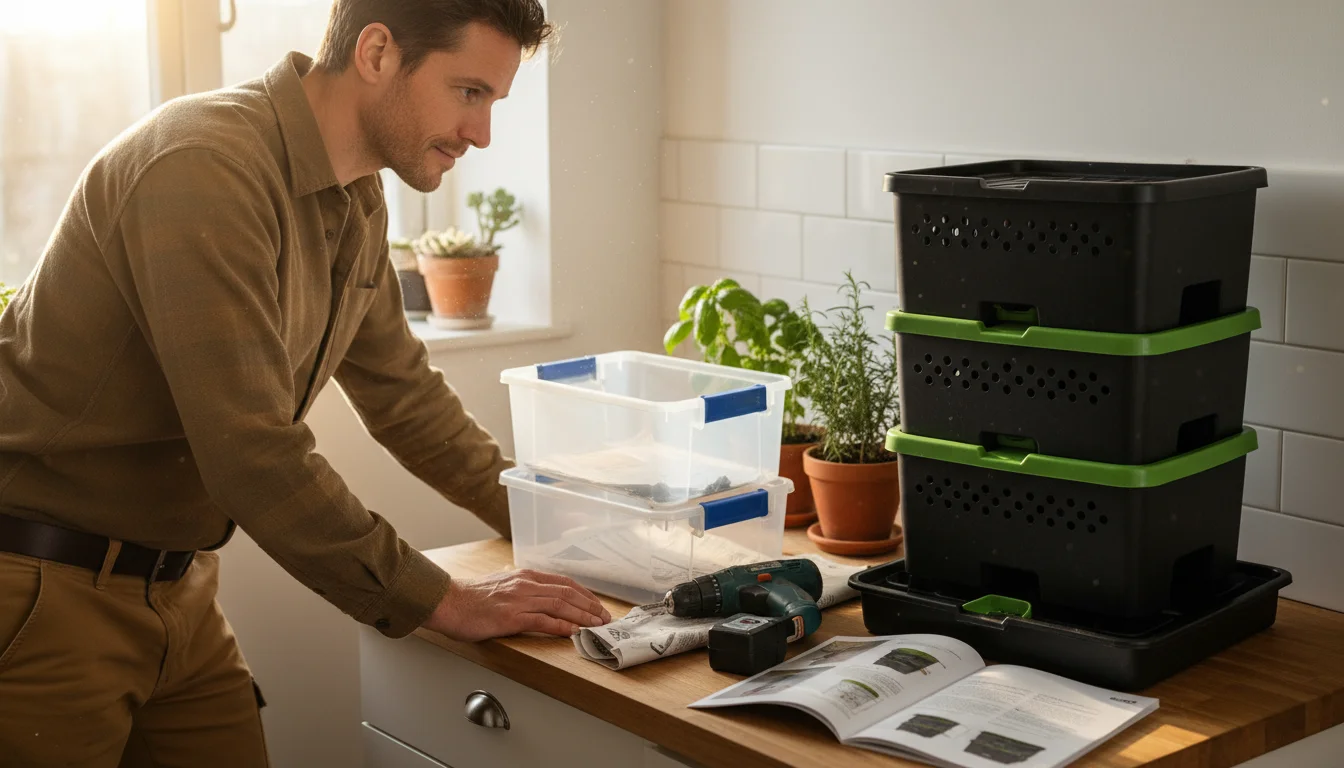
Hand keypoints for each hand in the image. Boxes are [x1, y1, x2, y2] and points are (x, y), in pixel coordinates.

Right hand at [423, 568, 611, 641]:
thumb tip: (533, 592)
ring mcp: (519, 600)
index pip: (563, 583)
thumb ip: (518, 587)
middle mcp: (525, 584)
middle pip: (567, 593)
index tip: (597, 605)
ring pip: (560, 605)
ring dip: (582, 616)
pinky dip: (561, 626)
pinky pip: (542, 620)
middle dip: (590, 606)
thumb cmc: (470, 598)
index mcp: (524, 576)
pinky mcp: (510, 617)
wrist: (447, 602)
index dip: (584, 594)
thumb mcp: (500, 584)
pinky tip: (573, 632)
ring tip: (596, 626)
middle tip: (604, 618)